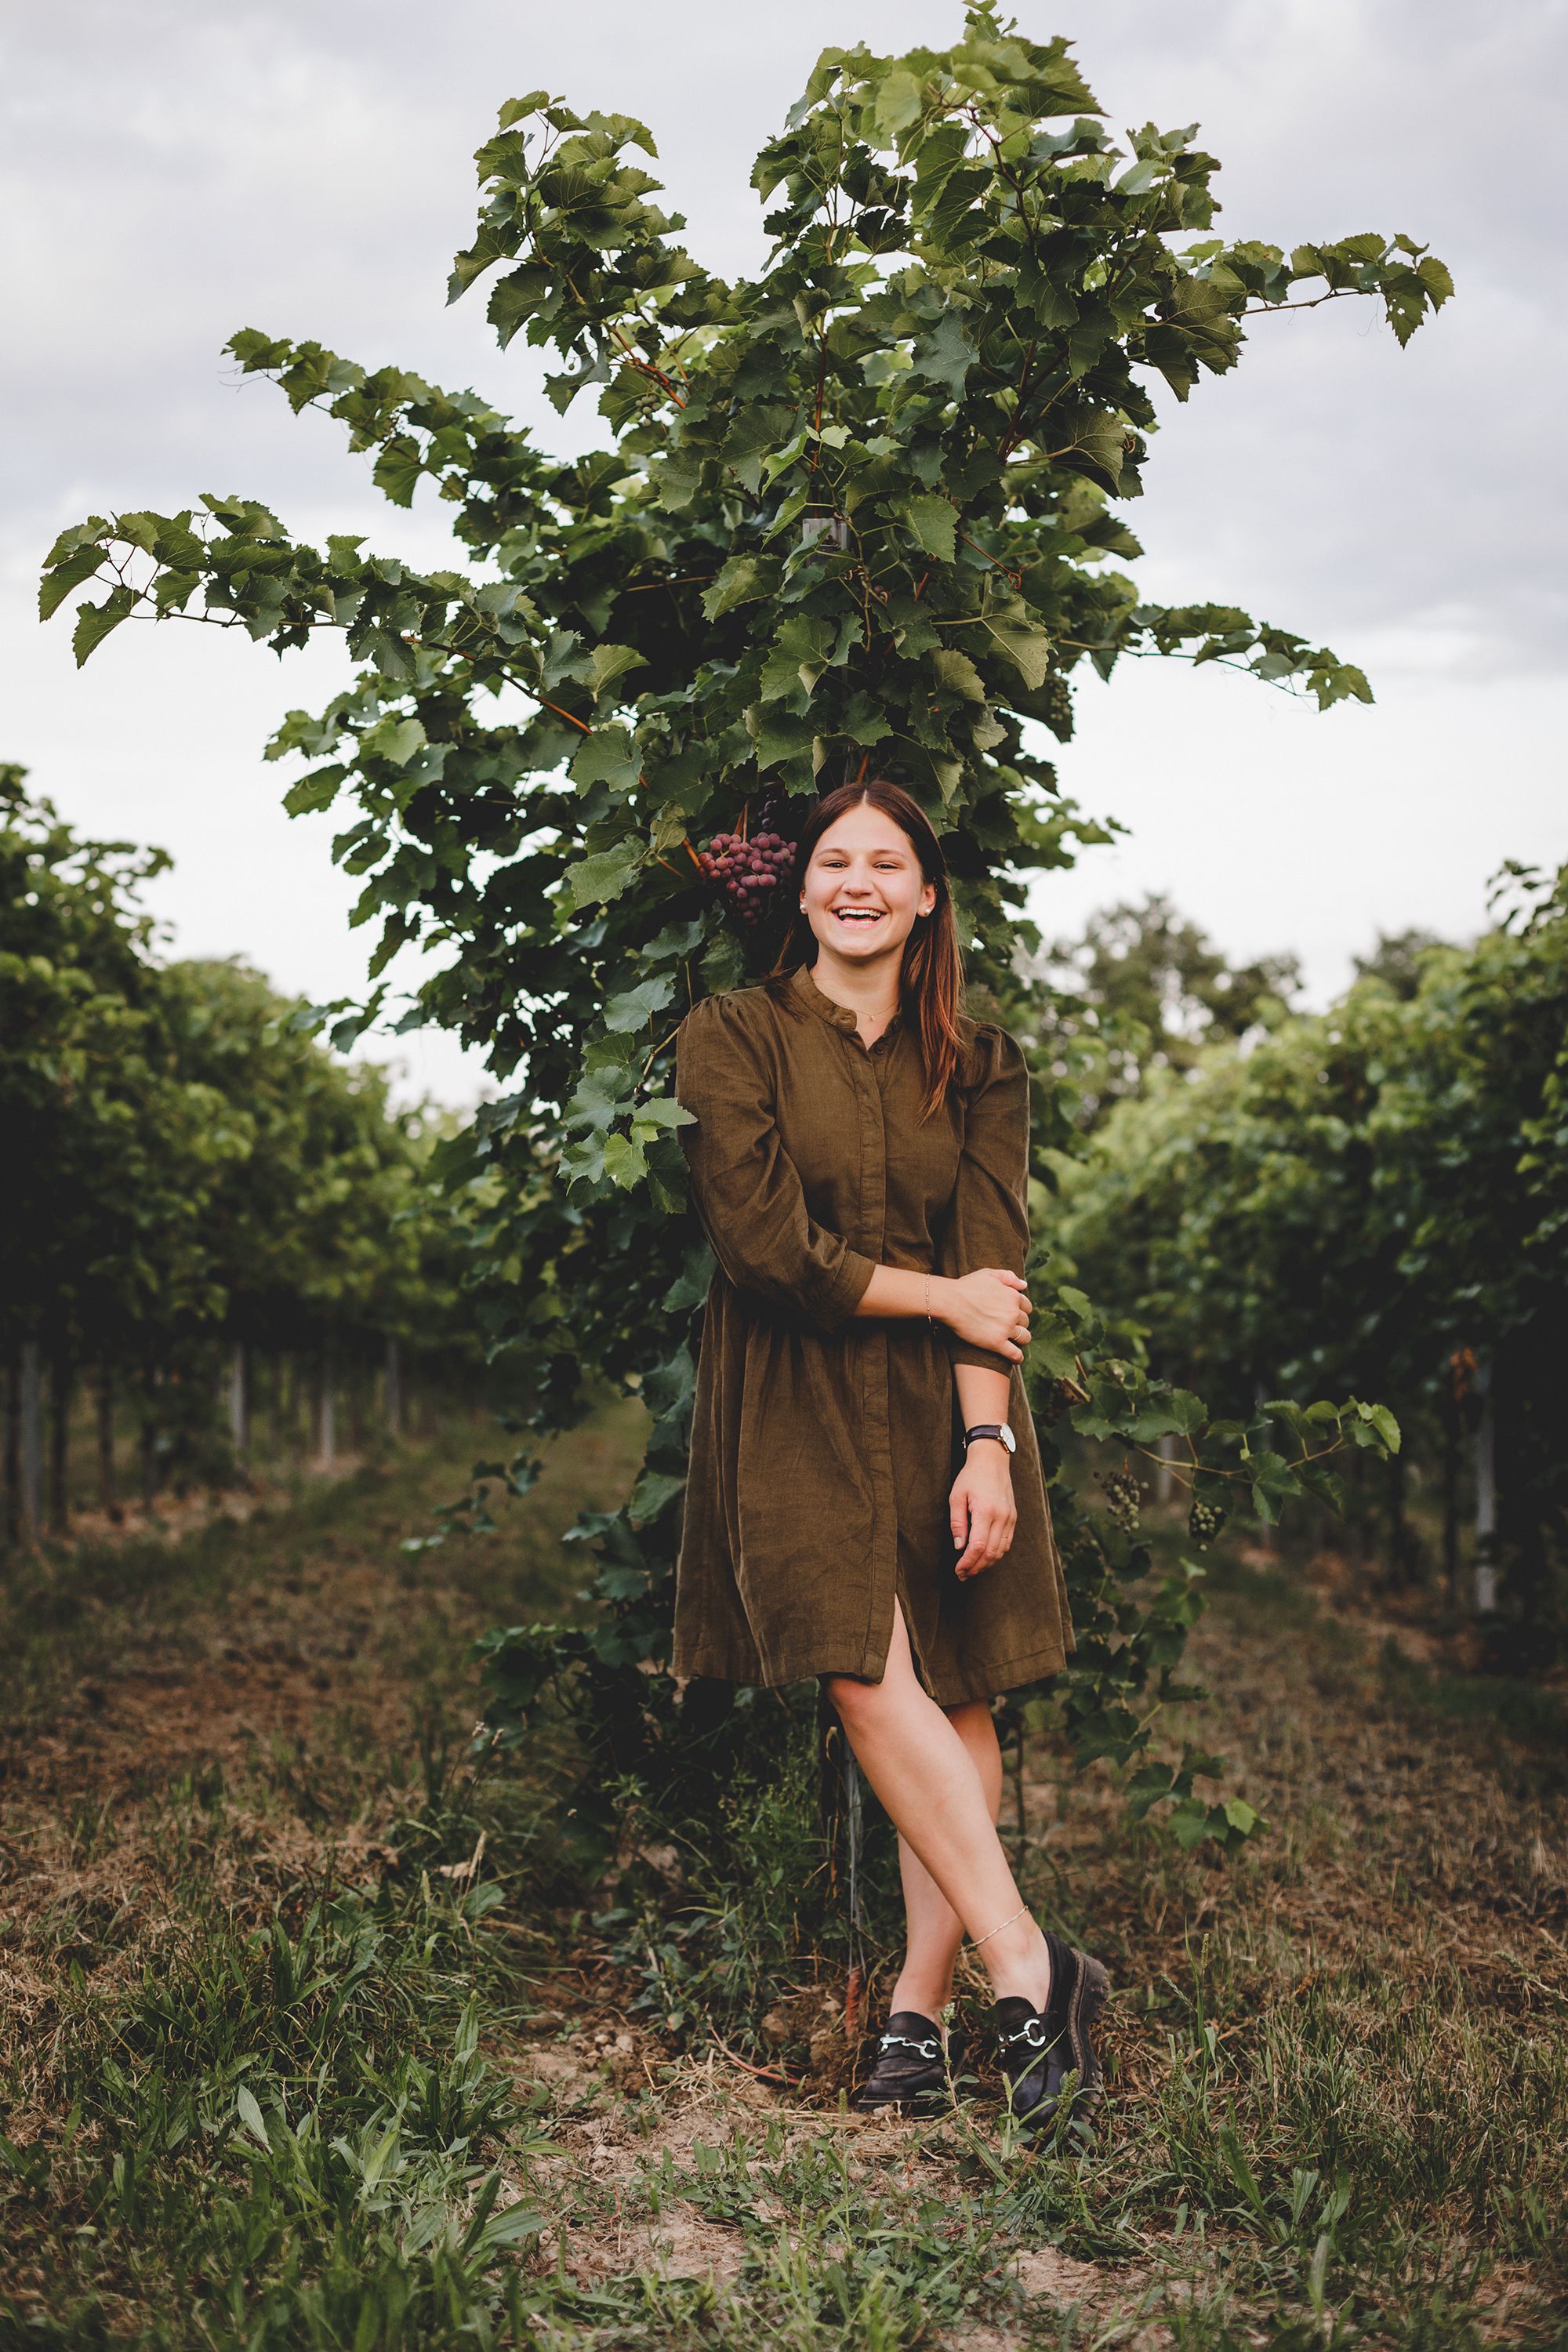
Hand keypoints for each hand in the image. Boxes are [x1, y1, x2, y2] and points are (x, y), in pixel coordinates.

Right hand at [942, 1268, 1031, 1360]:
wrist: (949, 1301)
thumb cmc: (966, 1287)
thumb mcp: (988, 1274)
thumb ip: (1008, 1277)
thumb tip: (1024, 1285)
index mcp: (1013, 1296)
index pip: (1027, 1307)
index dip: (1021, 1311)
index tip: (1013, 1315)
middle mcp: (1013, 1313)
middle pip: (1025, 1322)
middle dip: (1019, 1325)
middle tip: (1010, 1328)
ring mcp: (1006, 1328)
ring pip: (1024, 1338)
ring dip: (1021, 1340)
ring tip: (1014, 1342)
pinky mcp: (996, 1343)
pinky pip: (1015, 1354)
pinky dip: (1017, 1358)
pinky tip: (1015, 1359)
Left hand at [950, 1441, 1016, 1578]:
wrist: (992, 1460)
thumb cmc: (971, 1477)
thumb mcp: (956, 1497)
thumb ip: (957, 1523)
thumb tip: (959, 1547)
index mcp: (986, 1511)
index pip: (978, 1546)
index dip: (968, 1562)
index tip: (958, 1570)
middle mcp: (1002, 1517)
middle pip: (991, 1553)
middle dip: (976, 1567)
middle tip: (962, 1575)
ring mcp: (1010, 1518)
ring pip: (1001, 1551)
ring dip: (986, 1563)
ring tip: (971, 1569)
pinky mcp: (1013, 1518)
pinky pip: (1007, 1542)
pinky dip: (996, 1554)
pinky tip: (984, 1557)